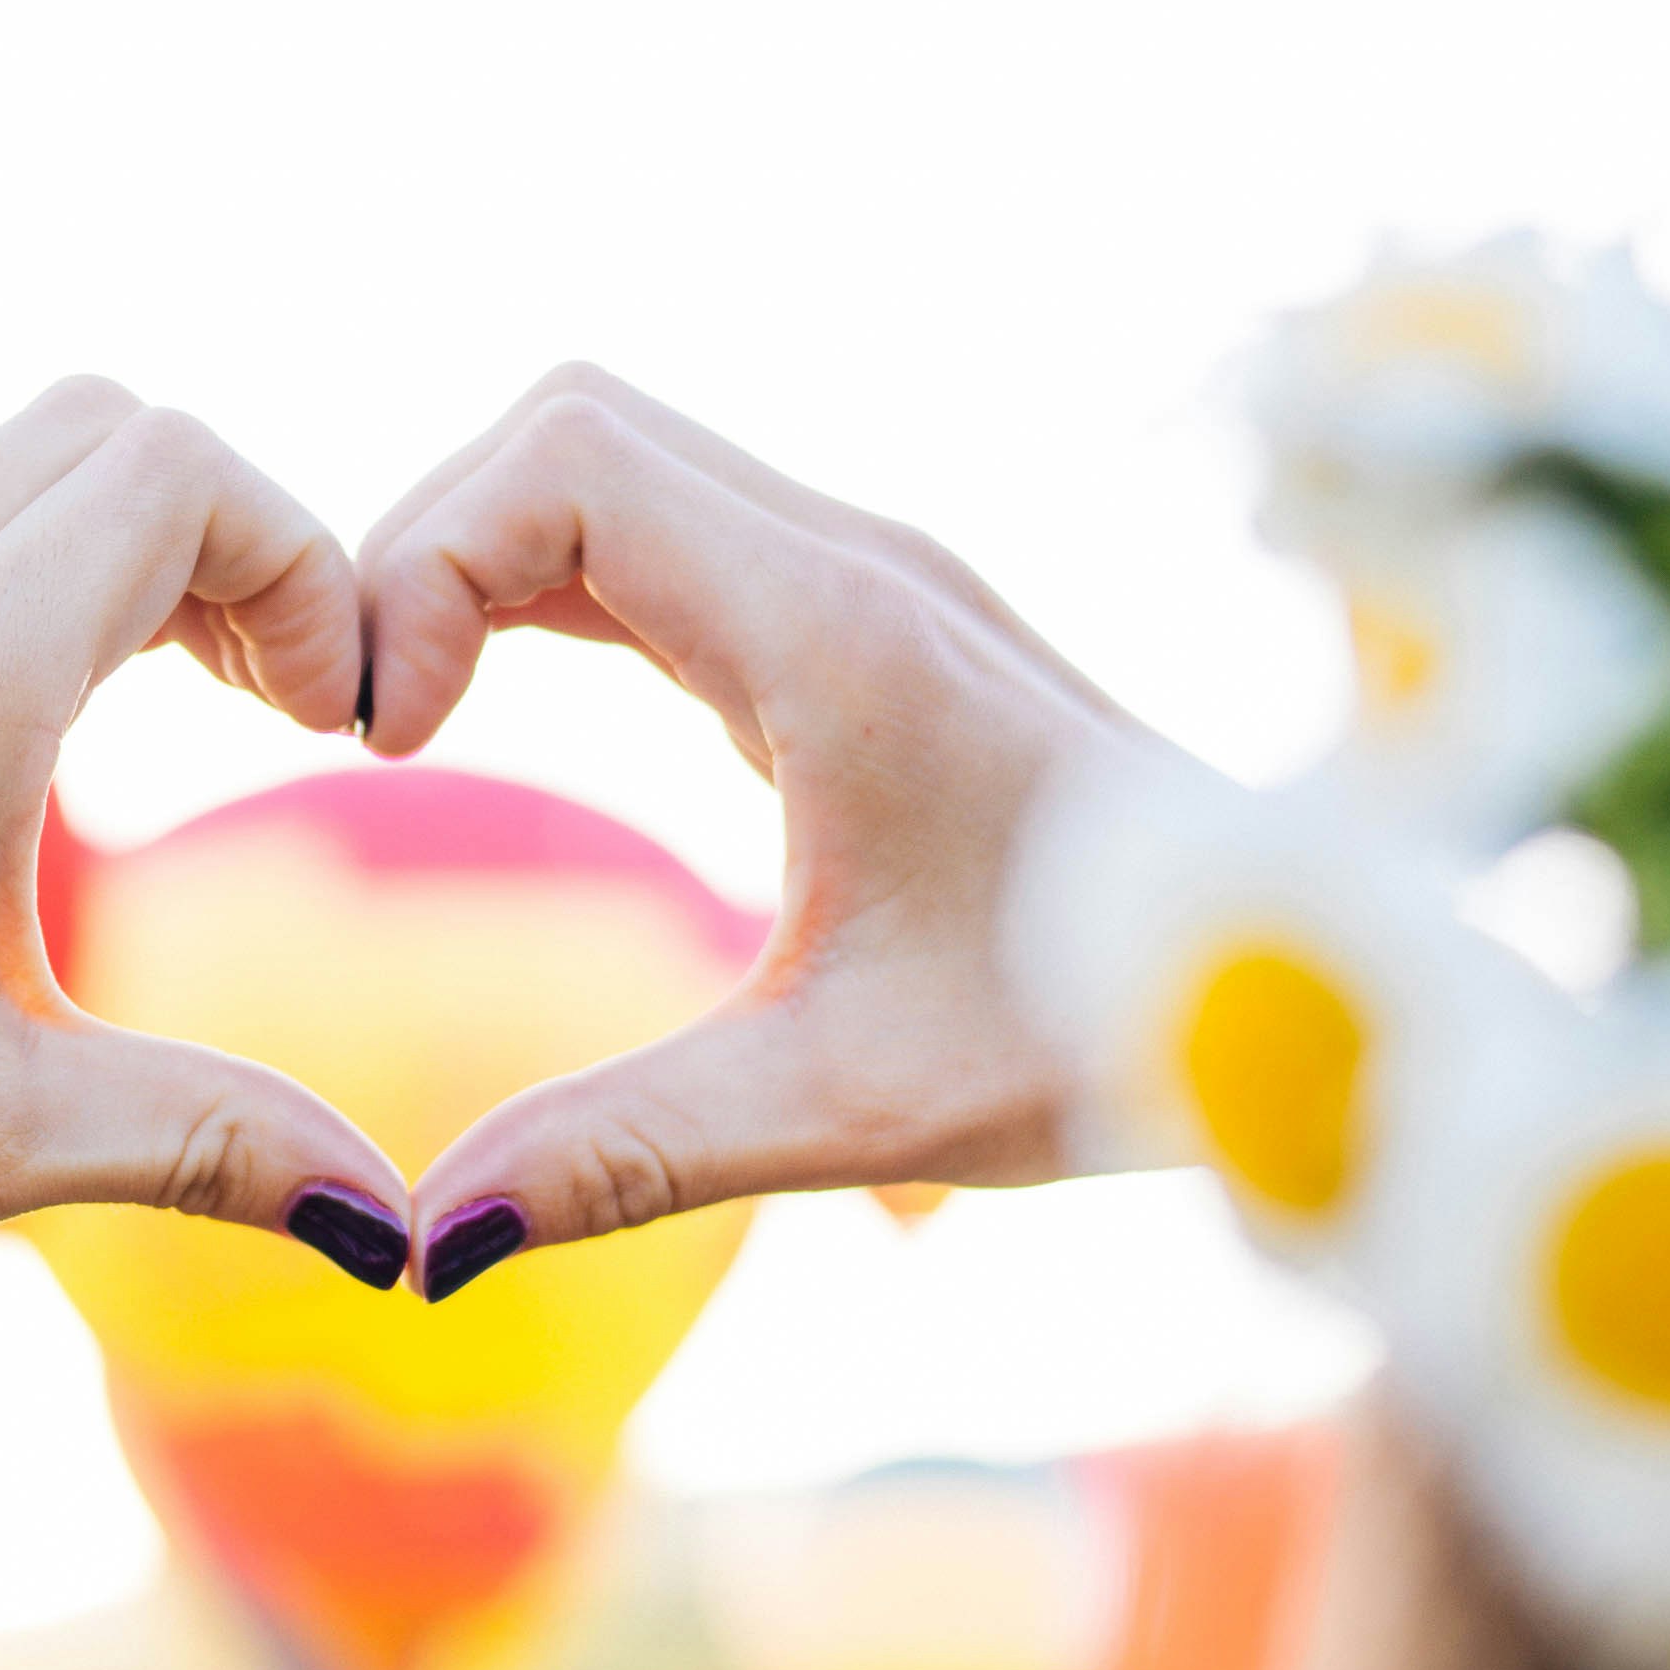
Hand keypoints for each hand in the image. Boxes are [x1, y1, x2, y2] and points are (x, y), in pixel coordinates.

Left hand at [0, 377, 410, 1306]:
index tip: (324, 725)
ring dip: (124, 555)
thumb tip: (396, 1232)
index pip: (180, 471)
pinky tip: (27, 752)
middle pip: (104, 430)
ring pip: (5, 472)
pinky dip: (22, 587)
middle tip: (268, 706)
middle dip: (231, 539)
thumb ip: (219, 1145)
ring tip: (174, 714)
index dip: (304, 567)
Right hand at [356, 364, 1145, 1297]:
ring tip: (422, 721)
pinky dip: (551, 583)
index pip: (568, 461)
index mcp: (843, 636)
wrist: (1283, 985)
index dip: (429, 564)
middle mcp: (851, 564)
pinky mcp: (856, 617)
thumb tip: (422, 1243)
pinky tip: (506, 699)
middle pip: (568, 426)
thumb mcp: (847, 1109)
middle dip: (432, 546)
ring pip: (610, 462)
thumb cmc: (1100, 1034)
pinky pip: (661, 529)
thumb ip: (625, 1155)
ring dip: (487, 558)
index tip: (393, 741)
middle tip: (386, 731)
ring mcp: (859, 576)